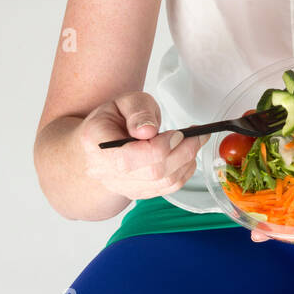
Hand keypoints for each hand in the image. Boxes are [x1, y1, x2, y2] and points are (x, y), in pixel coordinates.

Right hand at [80, 92, 209, 200]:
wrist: (102, 139)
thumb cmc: (113, 119)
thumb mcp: (125, 102)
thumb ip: (138, 112)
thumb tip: (148, 130)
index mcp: (96, 144)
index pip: (128, 159)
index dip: (158, 147)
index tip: (177, 133)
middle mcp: (105, 171)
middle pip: (152, 172)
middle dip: (182, 152)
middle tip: (197, 134)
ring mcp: (122, 185)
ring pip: (163, 182)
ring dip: (187, 161)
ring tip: (195, 141)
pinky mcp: (138, 192)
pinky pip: (167, 188)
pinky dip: (184, 171)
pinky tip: (187, 155)